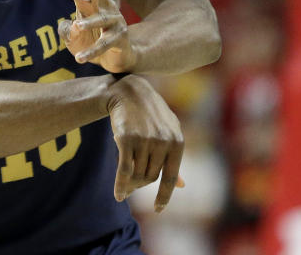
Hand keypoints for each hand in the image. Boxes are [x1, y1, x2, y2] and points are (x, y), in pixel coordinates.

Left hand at [46, 0, 136, 72]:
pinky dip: (92, 51)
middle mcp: (104, 8)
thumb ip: (67, 31)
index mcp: (90, 4)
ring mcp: (114, 21)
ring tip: (78, 26)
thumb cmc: (92, 42)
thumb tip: (71, 25)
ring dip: (89, 23)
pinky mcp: (120, 38)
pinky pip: (104, 44)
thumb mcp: (74, 38)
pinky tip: (80, 57)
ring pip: (101, 20)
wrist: (118, 59)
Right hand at [106, 74, 184, 211]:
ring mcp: (144, 140)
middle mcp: (162, 142)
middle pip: (150, 177)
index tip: (158, 209)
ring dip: (130, 184)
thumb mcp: (168, 132)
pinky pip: (123, 171)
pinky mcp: (126, 139)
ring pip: (137, 174)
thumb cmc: (151, 114)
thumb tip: (182, 186)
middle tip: (133, 187)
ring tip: (126, 184)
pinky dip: (120, 186)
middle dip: (141, 185)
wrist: (129, 92)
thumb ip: (174, 158)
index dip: (164, 196)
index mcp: (177, 141)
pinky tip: (118, 195)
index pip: (170, 177)